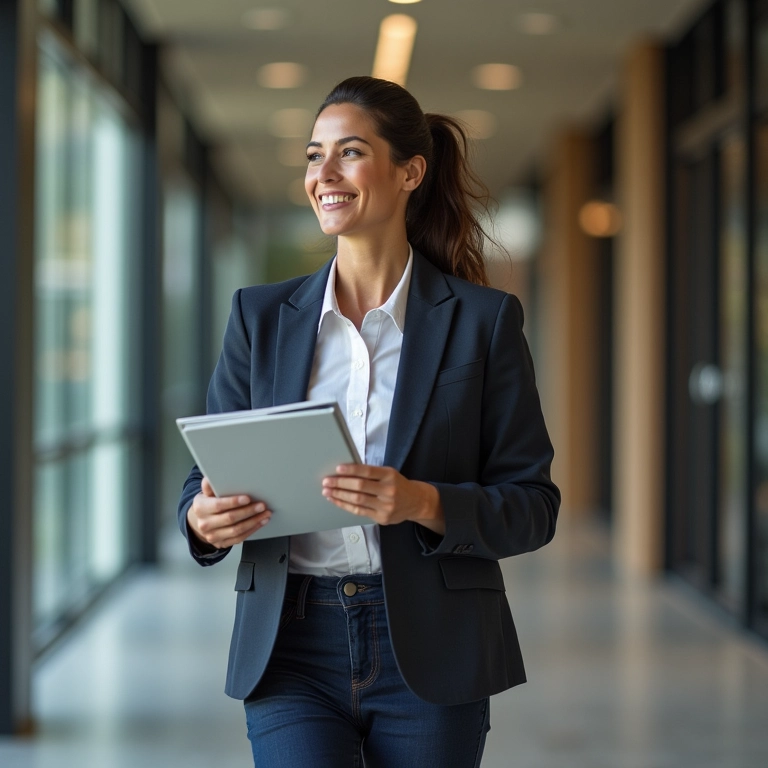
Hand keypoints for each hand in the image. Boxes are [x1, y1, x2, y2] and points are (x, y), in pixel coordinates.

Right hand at [187, 476, 271, 549]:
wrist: (202, 522)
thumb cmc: (208, 504)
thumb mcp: (206, 493)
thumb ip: (210, 486)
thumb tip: (211, 477)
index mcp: (201, 508)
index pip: (218, 505)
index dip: (233, 502)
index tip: (247, 498)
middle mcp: (205, 524)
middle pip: (230, 518)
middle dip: (248, 511)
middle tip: (261, 505)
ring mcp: (212, 536)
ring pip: (236, 530)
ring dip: (254, 522)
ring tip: (265, 514)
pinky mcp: (221, 544)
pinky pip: (239, 538)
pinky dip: (252, 530)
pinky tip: (260, 523)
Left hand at [322, 464, 444, 534]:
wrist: (416, 502)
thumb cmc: (398, 484)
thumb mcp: (389, 473)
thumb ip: (371, 473)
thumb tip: (345, 472)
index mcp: (390, 475)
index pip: (367, 472)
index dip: (351, 470)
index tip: (337, 469)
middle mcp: (388, 491)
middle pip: (360, 487)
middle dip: (340, 484)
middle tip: (326, 481)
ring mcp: (385, 506)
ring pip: (358, 500)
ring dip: (339, 495)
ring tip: (327, 491)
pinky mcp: (381, 518)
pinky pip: (359, 511)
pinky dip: (345, 505)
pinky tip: (336, 501)